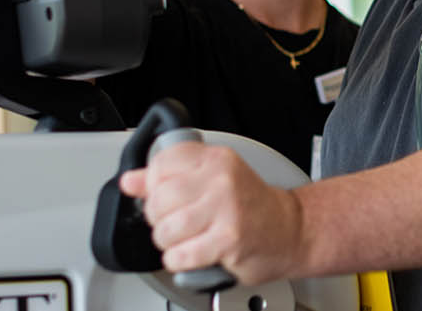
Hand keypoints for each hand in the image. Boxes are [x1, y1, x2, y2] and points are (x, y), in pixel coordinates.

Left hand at [119, 142, 304, 284]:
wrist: (291, 231)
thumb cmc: (251, 207)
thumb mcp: (212, 181)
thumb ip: (169, 178)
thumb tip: (130, 181)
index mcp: (216, 159)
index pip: (162, 163)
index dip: (153, 186)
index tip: (165, 196)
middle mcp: (222, 179)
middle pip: (159, 198)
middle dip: (159, 219)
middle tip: (175, 223)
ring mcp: (227, 208)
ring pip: (166, 229)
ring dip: (168, 242)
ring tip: (184, 240)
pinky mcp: (229, 239)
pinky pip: (180, 255)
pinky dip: (178, 261)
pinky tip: (191, 254)